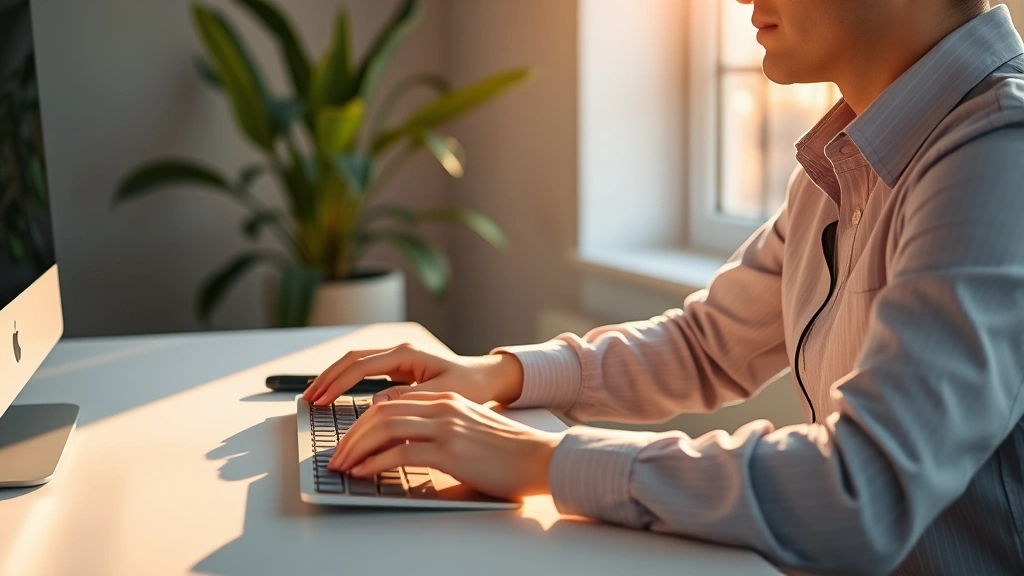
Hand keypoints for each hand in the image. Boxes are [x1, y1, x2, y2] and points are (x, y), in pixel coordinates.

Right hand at [303, 343, 523, 406]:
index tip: (320, 401)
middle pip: (351, 359)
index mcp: (407, 354)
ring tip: (313, 396)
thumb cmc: (471, 386)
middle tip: (307, 399)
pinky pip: (364, 372)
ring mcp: (397, 359)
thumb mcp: (443, 395)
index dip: (337, 384)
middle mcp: (399, 352)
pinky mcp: (398, 369)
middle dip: (326, 378)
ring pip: (354, 363)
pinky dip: (345, 381)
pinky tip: (334, 395)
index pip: (361, 366)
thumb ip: (410, 398)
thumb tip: (376, 403)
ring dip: (332, 378)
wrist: (487, 378)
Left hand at [327, 391, 562, 500]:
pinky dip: (374, 463)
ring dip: (356, 448)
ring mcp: (446, 427)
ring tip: (343, 466)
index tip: (347, 441)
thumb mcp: (469, 430)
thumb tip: (404, 450)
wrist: (541, 458)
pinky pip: (400, 453)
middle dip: (351, 436)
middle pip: (381, 413)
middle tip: (336, 456)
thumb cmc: (508, 452)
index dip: (362, 422)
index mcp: (446, 400)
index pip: (390, 404)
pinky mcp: (450, 451)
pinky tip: (363, 473)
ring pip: (384, 428)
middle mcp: (443, 407)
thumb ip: (439, 431)